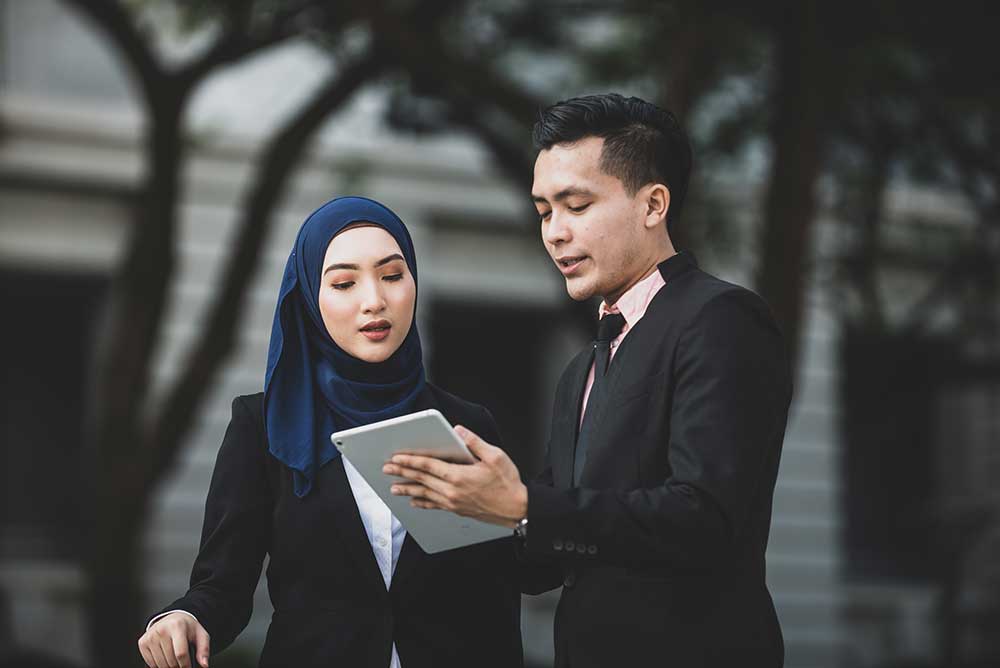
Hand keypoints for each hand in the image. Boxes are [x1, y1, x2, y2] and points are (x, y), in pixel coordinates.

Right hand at [138, 612, 209, 667]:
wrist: (172, 619)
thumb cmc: (187, 628)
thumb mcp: (200, 635)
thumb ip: (204, 649)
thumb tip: (204, 664)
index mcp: (177, 626)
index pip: (180, 653)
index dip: (185, 665)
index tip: (188, 667)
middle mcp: (162, 630)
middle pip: (170, 661)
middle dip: (178, 667)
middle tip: (182, 663)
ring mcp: (151, 636)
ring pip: (160, 664)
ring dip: (169, 667)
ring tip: (174, 659)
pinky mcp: (143, 643)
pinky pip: (151, 663)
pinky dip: (159, 665)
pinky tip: (165, 657)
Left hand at [383, 425, 527, 527]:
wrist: (517, 510)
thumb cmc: (508, 484)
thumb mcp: (495, 457)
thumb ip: (474, 443)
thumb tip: (459, 431)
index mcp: (459, 476)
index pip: (428, 466)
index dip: (410, 461)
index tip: (397, 458)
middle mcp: (453, 491)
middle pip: (422, 480)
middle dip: (402, 473)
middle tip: (387, 469)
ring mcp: (453, 502)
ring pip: (424, 494)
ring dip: (407, 489)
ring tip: (394, 487)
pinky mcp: (457, 509)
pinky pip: (434, 505)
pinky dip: (422, 502)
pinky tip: (415, 501)